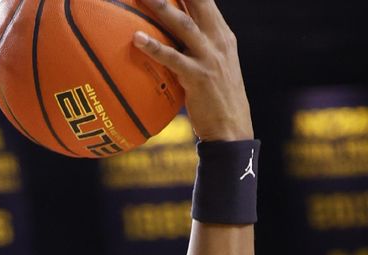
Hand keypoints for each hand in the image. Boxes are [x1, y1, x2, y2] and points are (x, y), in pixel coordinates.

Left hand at [133, 0, 252, 141]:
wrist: (232, 129)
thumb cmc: (216, 100)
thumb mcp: (211, 67)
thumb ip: (195, 49)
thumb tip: (169, 40)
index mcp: (222, 35)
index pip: (206, 1)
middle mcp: (218, 40)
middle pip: (198, 3)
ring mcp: (209, 58)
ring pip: (184, 25)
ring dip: (163, 8)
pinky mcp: (199, 77)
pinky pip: (172, 58)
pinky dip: (154, 47)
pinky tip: (136, 39)